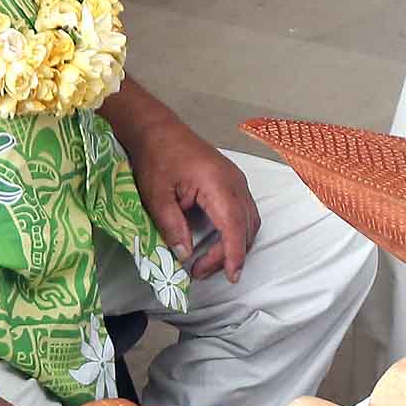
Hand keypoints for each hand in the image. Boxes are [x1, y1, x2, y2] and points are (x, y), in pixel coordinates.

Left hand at [121, 113, 260, 279]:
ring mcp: (237, 180)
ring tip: (208, 263)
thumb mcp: (156, 195)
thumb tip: (185, 254)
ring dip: (235, 245)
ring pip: (249, 221)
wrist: (158, 129)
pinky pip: (245, 212)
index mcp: (217, 183)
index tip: (232, 276)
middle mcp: (235, 182)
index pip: (234, 225)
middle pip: (245, 227)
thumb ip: (172, 226)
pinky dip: (237, 232)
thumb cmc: (156, 157)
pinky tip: (219, 243)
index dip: (234, 253)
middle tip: (200, 272)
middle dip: (228, 255)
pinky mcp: (233, 182)